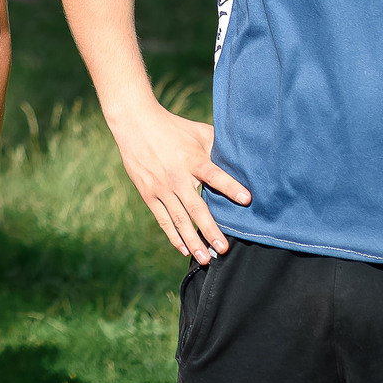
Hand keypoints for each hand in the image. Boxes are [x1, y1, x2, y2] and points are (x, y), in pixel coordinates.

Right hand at [106, 99, 249, 262]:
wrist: (136, 125)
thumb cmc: (174, 128)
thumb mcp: (199, 132)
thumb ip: (218, 147)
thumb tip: (241, 158)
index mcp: (193, 160)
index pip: (214, 175)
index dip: (230, 187)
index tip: (246, 199)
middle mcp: (177, 177)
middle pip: (196, 207)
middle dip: (210, 230)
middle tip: (223, 248)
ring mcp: (161, 188)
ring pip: (179, 219)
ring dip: (192, 240)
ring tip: (204, 258)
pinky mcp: (149, 194)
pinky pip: (162, 219)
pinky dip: (173, 235)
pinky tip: (184, 249)